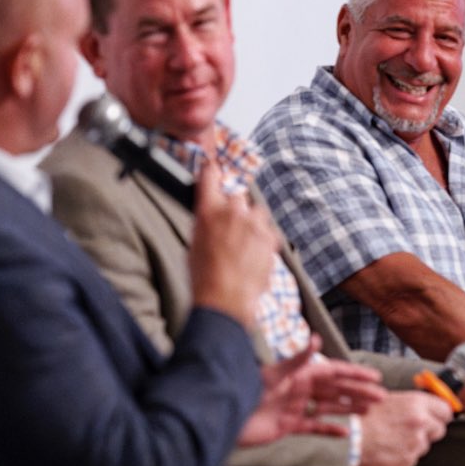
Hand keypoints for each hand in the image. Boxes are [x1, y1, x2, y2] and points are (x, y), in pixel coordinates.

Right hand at [189, 162, 279, 324]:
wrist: (225, 299)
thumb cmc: (204, 277)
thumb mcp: (194, 244)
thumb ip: (205, 224)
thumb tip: (212, 219)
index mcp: (208, 210)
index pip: (210, 176)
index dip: (211, 169)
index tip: (212, 166)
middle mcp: (232, 211)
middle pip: (237, 197)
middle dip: (235, 211)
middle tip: (230, 232)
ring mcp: (254, 223)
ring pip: (256, 213)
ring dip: (252, 224)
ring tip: (244, 247)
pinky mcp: (270, 237)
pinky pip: (268, 231)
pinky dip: (263, 240)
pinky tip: (254, 256)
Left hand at [238, 342, 382, 446]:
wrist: (226, 416)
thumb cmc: (247, 390)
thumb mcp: (274, 374)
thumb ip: (297, 359)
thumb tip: (316, 339)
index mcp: (302, 374)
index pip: (335, 372)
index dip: (356, 374)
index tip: (376, 377)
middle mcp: (302, 389)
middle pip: (337, 390)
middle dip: (359, 392)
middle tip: (382, 397)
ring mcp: (297, 407)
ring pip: (330, 407)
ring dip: (350, 408)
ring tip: (370, 410)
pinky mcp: (289, 425)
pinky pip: (315, 427)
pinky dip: (331, 429)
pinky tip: (346, 434)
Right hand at [358, 391, 452, 465]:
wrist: (349, 438)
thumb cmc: (362, 416)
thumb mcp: (388, 399)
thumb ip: (411, 404)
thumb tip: (423, 407)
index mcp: (416, 404)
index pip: (445, 410)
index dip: (440, 414)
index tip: (437, 416)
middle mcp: (420, 423)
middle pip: (440, 429)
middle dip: (429, 430)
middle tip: (412, 428)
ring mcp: (415, 444)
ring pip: (425, 445)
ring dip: (414, 443)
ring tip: (393, 438)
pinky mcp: (408, 460)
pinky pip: (412, 457)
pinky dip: (404, 454)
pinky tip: (389, 447)